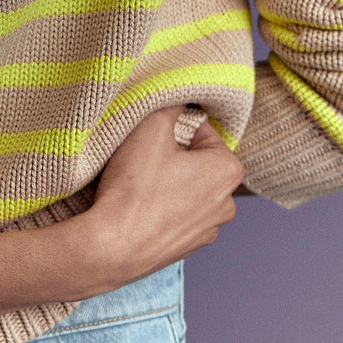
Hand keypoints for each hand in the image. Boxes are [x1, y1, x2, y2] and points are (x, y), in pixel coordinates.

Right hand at [84, 106, 244, 288]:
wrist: (114, 246)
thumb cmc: (135, 188)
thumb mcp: (150, 128)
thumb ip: (171, 103)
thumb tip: (179, 95)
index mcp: (228, 170)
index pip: (202, 130)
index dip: (172, 128)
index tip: (151, 137)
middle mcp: (227, 203)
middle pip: (196, 161)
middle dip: (172, 155)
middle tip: (142, 157)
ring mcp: (207, 229)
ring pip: (187, 188)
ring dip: (167, 181)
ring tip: (136, 183)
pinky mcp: (186, 247)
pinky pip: (176, 214)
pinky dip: (161, 207)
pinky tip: (137, 206)